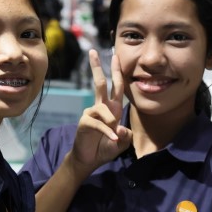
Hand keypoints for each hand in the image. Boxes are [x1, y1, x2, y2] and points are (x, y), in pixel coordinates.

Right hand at [70, 49, 131, 172]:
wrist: (90, 159)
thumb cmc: (106, 147)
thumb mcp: (122, 143)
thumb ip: (126, 136)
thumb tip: (121, 129)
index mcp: (113, 108)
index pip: (117, 86)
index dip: (117, 71)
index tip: (115, 56)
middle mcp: (102, 107)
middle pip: (100, 83)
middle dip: (97, 67)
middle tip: (93, 51)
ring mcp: (91, 113)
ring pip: (102, 107)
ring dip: (111, 121)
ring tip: (114, 135)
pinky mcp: (85, 122)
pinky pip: (98, 123)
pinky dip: (107, 132)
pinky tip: (112, 139)